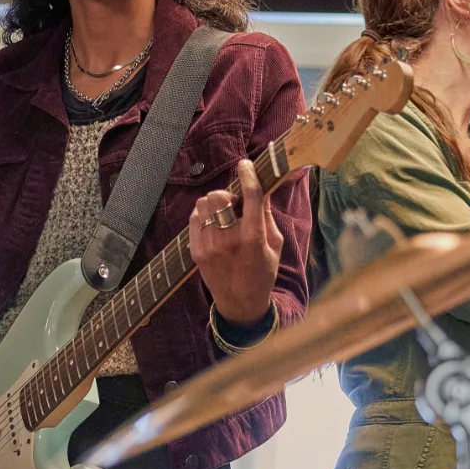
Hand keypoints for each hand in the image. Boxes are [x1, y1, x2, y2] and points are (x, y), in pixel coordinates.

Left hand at [188, 158, 280, 325]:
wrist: (240, 304)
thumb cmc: (263, 273)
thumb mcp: (275, 245)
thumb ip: (267, 215)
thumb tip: (261, 189)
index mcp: (253, 238)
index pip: (250, 196)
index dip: (248, 175)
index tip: (246, 165)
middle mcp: (228, 240)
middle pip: (219, 196)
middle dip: (228, 194)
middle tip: (236, 205)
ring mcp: (209, 246)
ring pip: (204, 204)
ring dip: (215, 204)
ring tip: (224, 216)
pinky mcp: (196, 251)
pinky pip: (194, 217)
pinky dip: (204, 214)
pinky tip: (214, 224)